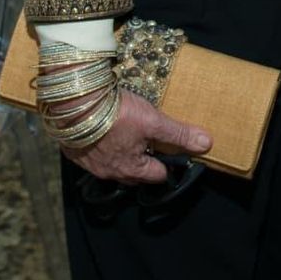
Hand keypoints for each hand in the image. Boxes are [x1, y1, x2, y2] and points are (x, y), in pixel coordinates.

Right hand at [60, 89, 211, 183]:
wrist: (73, 103)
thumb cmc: (117, 113)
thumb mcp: (153, 122)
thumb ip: (178, 134)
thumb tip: (207, 144)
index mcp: (131, 169)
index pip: (157, 176)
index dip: (168, 164)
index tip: (174, 153)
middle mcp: (109, 173)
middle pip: (135, 173)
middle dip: (146, 162)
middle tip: (154, 143)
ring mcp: (90, 165)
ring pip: (114, 165)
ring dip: (124, 155)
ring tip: (131, 136)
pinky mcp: (74, 152)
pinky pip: (94, 156)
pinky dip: (103, 148)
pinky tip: (106, 133)